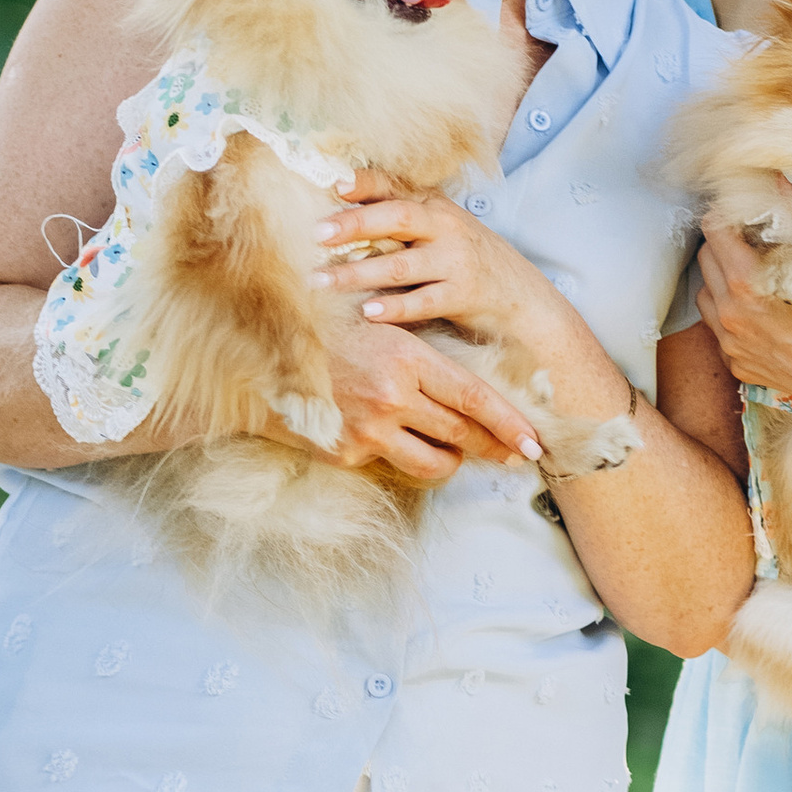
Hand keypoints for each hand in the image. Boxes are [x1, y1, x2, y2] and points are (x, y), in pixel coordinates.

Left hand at [313, 189, 550, 354]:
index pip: (395, 187)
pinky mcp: (464, 295)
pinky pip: (423, 302)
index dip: (365, 183)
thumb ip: (405, 222)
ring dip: (356, 274)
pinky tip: (368, 312)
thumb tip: (341, 218)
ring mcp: (457, 261)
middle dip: (353, 224)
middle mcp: (446, 227)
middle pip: (396, 218)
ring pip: (399, 265)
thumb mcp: (444, 232)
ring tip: (321, 281)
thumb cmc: (471, 264)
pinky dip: (394, 308)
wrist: (524, 299)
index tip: (334, 184)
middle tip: (316, 235)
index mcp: (436, 207)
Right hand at [314, 317, 543, 483]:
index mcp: (404, 359)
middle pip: (460, 434)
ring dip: (450, 460)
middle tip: (515, 456)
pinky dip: (398, 451)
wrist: (258, 356)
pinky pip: (391, 462)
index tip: (534, 442)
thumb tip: (468, 392)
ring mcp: (366, 430)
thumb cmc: (326, 331)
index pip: (472, 397)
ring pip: (433, 463)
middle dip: (494, 448)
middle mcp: (389, 397)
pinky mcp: (345, 453)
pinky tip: (384, 432)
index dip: (508, 423)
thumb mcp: (380, 329)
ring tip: (451, 449)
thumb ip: (422, 361)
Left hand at [696, 220, 791, 434]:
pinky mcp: (745, 370)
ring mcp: (735, 349)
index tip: (750, 207)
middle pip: (705, 260)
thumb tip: (783, 179)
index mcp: (748, 288)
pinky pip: (721, 332)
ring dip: (723, 276)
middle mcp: (732, 321)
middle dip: (724, 240)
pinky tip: (764, 306)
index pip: (714, 231)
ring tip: (756, 267)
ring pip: (707, 297)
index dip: (730, 212)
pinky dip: (732, 312)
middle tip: (755, 232)